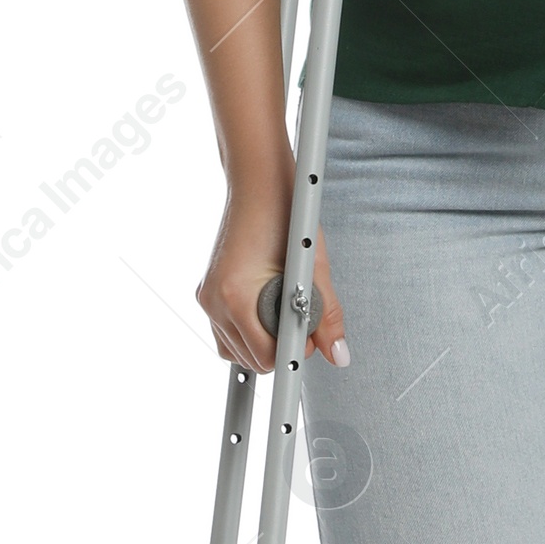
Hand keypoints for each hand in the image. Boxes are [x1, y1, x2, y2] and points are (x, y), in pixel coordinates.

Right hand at [196, 169, 344, 372]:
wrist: (257, 184)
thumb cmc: (285, 214)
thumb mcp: (313, 267)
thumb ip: (327, 316)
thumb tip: (338, 353)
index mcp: (236, 296)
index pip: (266, 357)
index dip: (293, 351)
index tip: (308, 338)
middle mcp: (214, 301)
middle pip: (250, 359)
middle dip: (278, 347)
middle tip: (299, 314)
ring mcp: (206, 298)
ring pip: (236, 350)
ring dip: (262, 340)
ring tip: (282, 306)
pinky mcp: (206, 293)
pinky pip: (226, 332)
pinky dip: (247, 330)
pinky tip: (266, 307)